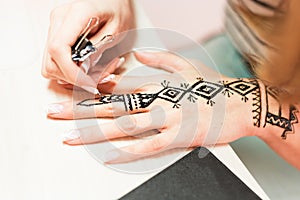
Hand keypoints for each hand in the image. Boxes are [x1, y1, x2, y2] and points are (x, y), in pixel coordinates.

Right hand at [42, 0, 133, 87]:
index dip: (71, 72)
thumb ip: (98, 49)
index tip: (87, 82)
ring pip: (49, 64)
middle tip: (92, 80)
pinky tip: (83, 67)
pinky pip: (54, 60)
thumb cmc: (116, 8)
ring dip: (70, 75)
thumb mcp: (115, 29)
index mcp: (74, 15)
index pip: (59, 49)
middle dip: (72, 77)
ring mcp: (55, 26)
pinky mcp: (57, 33)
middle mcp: (59, 20)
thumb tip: (83, 70)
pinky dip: (67, 69)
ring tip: (90, 74)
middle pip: (51, 61)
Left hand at [47, 51, 256, 162]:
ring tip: (69, 138)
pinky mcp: (178, 137)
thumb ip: (160, 59)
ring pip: (123, 127)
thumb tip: (138, 58)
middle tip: (52, 114)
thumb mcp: (186, 66)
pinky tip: (108, 158)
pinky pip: (148, 147)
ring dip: (94, 133)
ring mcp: (166, 120)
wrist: (239, 104)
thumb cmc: (211, 87)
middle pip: (110, 107)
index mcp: (155, 85)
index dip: (88, 92)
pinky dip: (128, 153)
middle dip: (78, 111)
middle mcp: (155, 101)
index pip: (115, 89)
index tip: (66, 95)